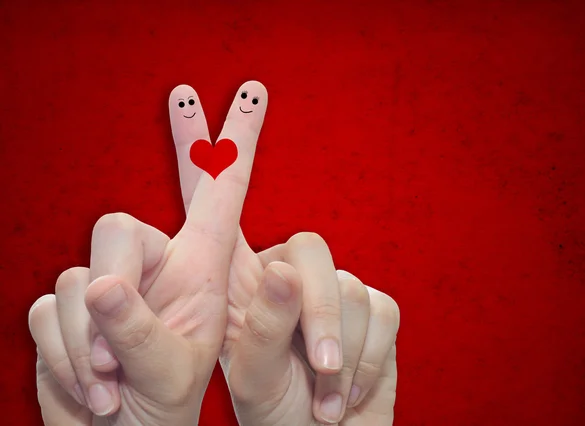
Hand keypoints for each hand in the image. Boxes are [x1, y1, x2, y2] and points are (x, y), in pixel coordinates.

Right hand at [28, 80, 267, 424]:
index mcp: (199, 267)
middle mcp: (153, 264)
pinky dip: (65, 358)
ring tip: (111, 383)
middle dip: (115, 284)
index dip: (235, 140)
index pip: (219, 190)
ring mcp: (107, 284)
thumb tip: (103, 284)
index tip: (254, 93)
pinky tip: (91, 389)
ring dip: (89, 342)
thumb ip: (141, 328)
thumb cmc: (162, 400)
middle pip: (118, 228)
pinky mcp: (68, 309)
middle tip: (118, 339)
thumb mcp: (169, 368)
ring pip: (78, 280)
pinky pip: (46, 312)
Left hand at [166, 85, 399, 423]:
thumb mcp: (250, 374)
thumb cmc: (274, 411)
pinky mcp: (374, 312)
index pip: (219, 202)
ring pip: (348, 290)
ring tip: (324, 403)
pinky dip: (367, 366)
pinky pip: (381, 316)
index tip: (199, 95)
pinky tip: (346, 396)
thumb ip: (258, 326)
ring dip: (342, 357)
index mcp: (239, 282)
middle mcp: (286, 274)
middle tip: (320, 365)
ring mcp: (333, 290)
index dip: (210, 148)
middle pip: (308, 248)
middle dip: (314, 312)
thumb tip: (285, 270)